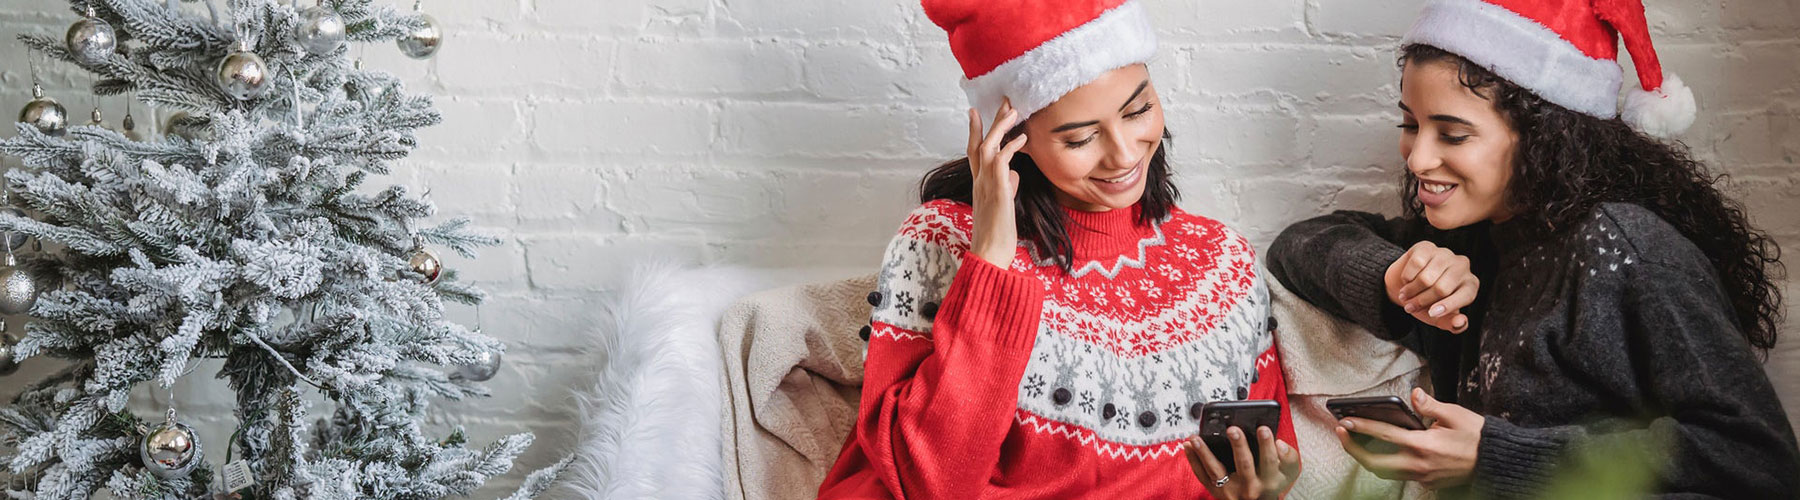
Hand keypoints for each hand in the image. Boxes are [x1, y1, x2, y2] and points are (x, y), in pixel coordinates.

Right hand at [966, 101, 1026, 267]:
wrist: (989, 253)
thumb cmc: (996, 233)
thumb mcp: (1003, 205)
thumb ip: (1007, 187)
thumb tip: (1015, 174)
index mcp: (979, 184)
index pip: (974, 152)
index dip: (975, 131)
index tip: (975, 112)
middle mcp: (979, 181)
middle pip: (980, 143)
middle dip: (990, 121)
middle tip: (1003, 101)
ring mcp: (986, 185)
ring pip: (988, 147)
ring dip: (1000, 127)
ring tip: (1013, 111)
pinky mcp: (997, 191)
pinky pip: (1002, 162)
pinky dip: (1011, 147)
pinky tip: (1022, 138)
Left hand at [1183, 425, 1299, 499]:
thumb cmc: (1271, 483)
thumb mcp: (1287, 474)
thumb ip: (1288, 458)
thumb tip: (1279, 444)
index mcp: (1269, 481)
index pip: (1270, 462)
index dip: (1266, 445)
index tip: (1263, 428)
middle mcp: (1250, 488)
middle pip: (1244, 465)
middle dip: (1238, 446)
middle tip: (1232, 429)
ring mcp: (1230, 491)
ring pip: (1216, 471)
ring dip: (1205, 453)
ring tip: (1196, 438)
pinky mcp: (1215, 491)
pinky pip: (1202, 475)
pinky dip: (1193, 460)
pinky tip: (1188, 445)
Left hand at [1335, 388, 1482, 489]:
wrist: (1496, 462)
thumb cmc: (1477, 436)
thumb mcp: (1456, 415)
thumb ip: (1430, 406)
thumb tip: (1414, 394)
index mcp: (1423, 445)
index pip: (1384, 435)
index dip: (1361, 427)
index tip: (1344, 421)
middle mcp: (1418, 465)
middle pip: (1375, 462)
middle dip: (1353, 449)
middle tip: (1341, 433)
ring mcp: (1422, 477)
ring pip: (1384, 472)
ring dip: (1367, 458)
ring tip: (1354, 441)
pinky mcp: (1427, 483)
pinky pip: (1399, 475)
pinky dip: (1385, 465)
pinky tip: (1379, 451)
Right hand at [1384, 241, 1477, 332]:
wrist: (1407, 284)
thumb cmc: (1428, 302)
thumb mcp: (1440, 318)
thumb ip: (1453, 324)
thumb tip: (1460, 322)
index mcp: (1470, 284)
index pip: (1464, 296)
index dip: (1447, 307)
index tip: (1431, 314)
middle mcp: (1462, 266)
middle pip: (1441, 289)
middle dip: (1422, 301)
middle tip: (1410, 307)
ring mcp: (1445, 254)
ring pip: (1426, 278)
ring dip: (1411, 291)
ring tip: (1406, 295)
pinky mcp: (1427, 247)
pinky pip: (1416, 264)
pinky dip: (1407, 277)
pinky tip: (1407, 280)